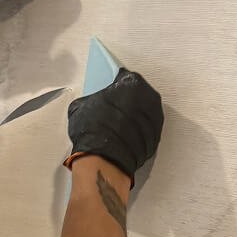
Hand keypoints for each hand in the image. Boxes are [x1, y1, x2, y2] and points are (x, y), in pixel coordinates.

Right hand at [66, 67, 163, 184]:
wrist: (104, 159)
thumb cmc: (95, 131)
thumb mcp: (80, 106)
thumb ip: (92, 99)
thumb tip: (91, 104)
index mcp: (132, 83)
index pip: (123, 77)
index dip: (113, 85)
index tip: (108, 89)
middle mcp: (149, 98)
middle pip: (136, 94)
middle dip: (125, 100)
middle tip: (110, 108)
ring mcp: (155, 119)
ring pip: (143, 113)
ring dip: (132, 116)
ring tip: (115, 124)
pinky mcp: (156, 138)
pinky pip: (146, 130)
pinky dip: (136, 132)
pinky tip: (122, 137)